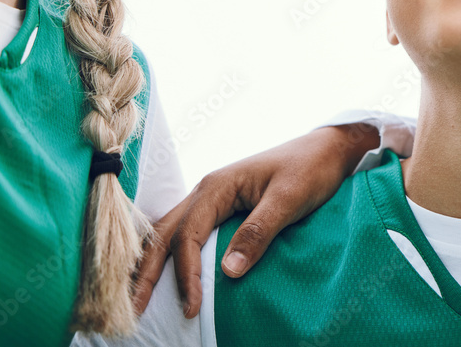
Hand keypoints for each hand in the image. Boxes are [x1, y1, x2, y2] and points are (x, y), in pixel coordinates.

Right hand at [131, 123, 379, 317]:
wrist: (327, 150)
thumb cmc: (310, 169)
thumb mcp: (289, 200)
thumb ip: (258, 232)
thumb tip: (228, 272)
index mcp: (218, 185)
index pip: (188, 235)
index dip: (185, 274)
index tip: (192, 308)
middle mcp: (207, 190)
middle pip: (165, 233)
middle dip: (146, 272)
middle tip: (133, 309)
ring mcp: (212, 197)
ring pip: (170, 232)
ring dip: (153, 264)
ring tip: (139, 297)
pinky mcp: (222, 206)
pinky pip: (187, 232)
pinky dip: (172, 255)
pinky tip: (167, 275)